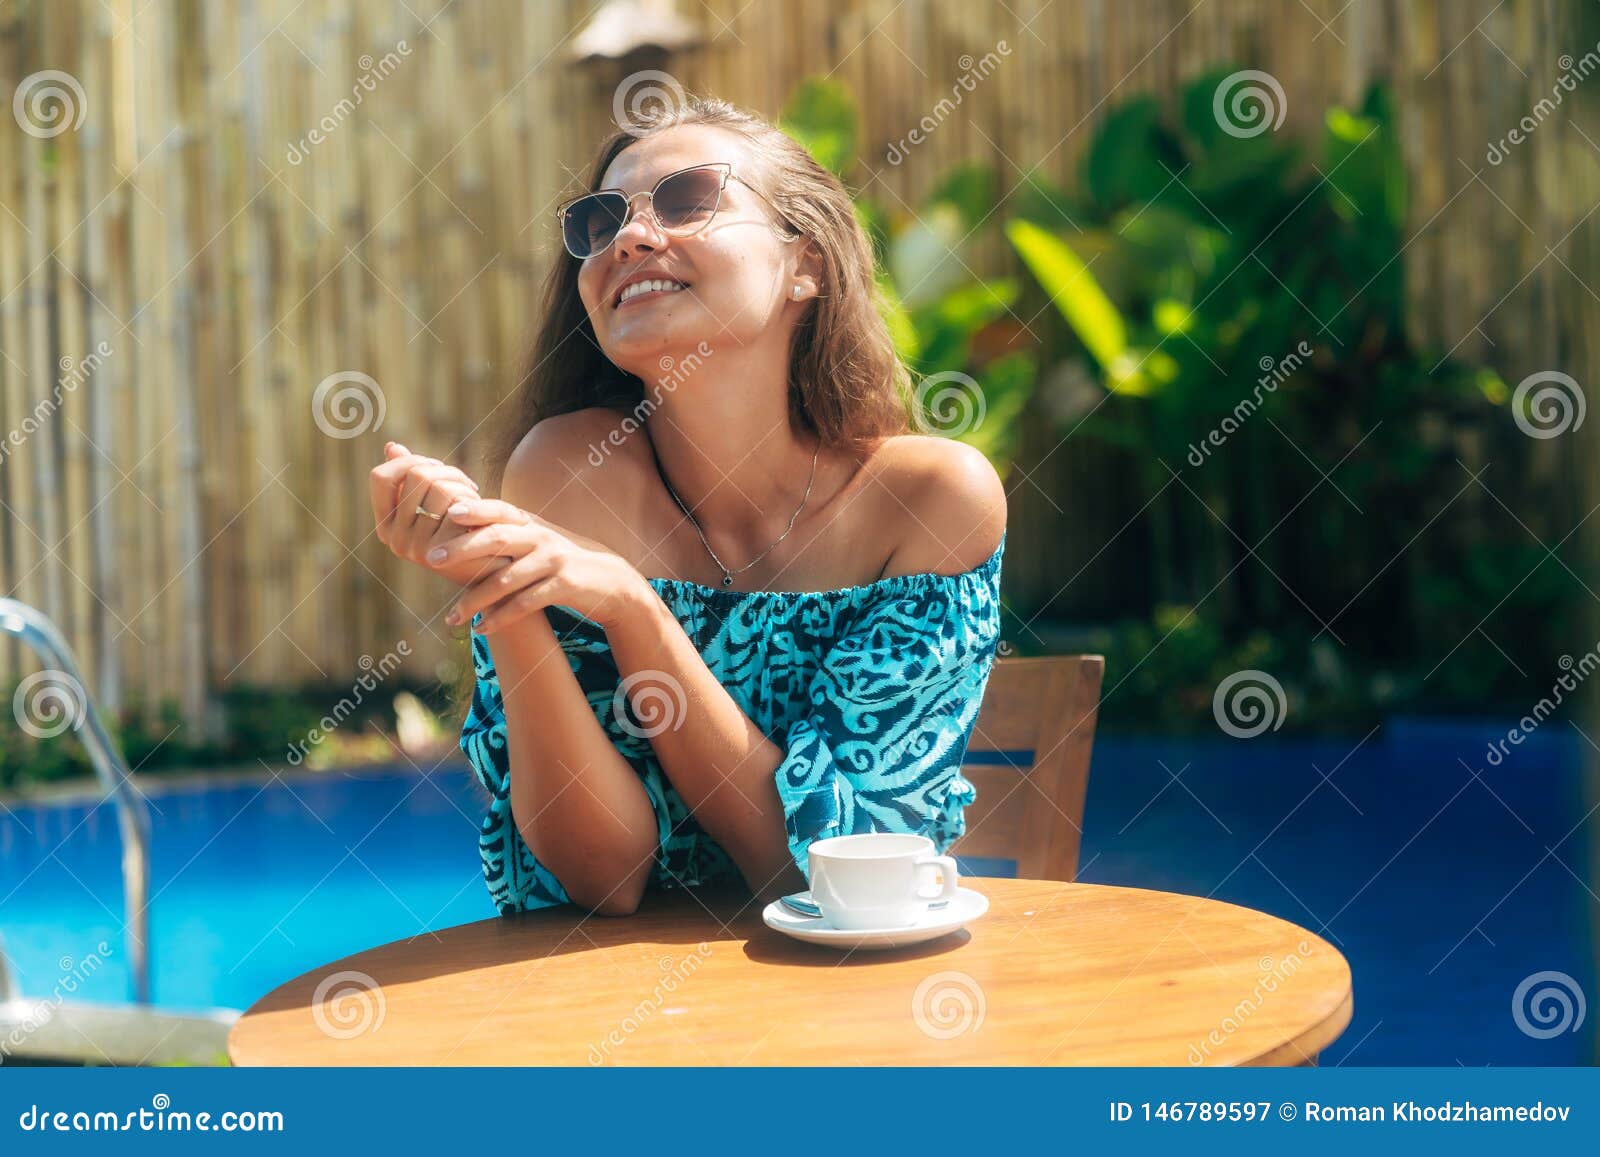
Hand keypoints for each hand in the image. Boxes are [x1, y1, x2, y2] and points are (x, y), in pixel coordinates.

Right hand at [369, 442, 499, 586]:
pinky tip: (480, 511)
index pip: (381, 477)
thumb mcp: (432, 502)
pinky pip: (456, 505)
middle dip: (445, 470)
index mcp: (386, 524)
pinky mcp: (442, 552)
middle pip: (416, 475)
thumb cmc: (462, 529)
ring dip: (461, 485)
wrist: (491, 569)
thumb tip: (392, 447)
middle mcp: (395, 538)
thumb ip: (410, 477)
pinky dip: (471, 500)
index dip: (408, 461)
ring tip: (472, 498)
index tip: (433, 465)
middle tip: (463, 482)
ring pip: (438, 487)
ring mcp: (416, 547)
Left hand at [429, 498, 649, 632]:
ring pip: (506, 579)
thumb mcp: (537, 539)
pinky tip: (482, 628)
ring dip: (475, 599)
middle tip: (432, 558)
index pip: (499, 510)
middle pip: (496, 538)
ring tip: (452, 617)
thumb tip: (457, 521)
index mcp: (530, 524)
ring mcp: (553, 562)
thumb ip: (506, 531)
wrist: (610, 581)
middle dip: (462, 548)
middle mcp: (540, 538)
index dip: (475, 509)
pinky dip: (501, 618)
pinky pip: (525, 604)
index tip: (449, 513)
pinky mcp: (564, 586)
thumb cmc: (562, 560)